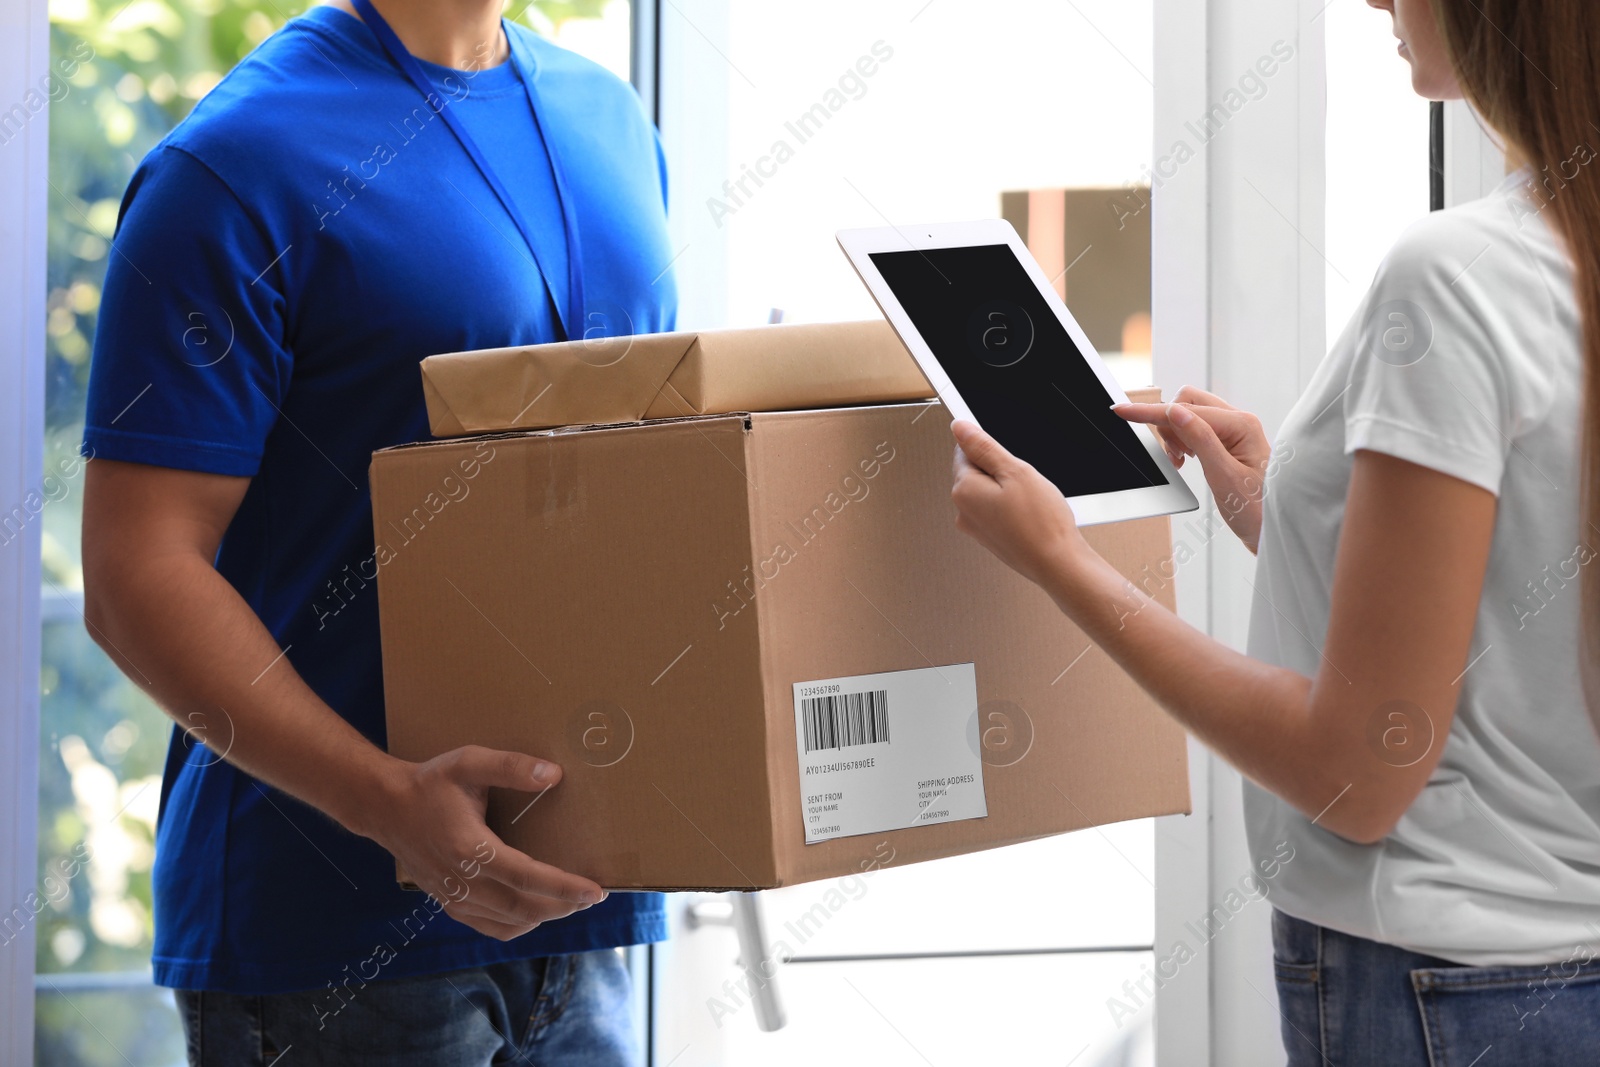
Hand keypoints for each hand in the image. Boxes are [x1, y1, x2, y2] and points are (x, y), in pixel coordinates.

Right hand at [357, 745, 605, 940]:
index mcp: (468, 848)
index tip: (595, 891)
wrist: (384, 807)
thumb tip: (553, 775)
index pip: (526, 876)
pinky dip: (518, 925)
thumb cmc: (429, 783)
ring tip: (573, 903)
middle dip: (563, 905)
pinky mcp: (448, 903)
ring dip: (545, 916)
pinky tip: (535, 913)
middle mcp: (461, 881)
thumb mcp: (468, 763)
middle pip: (522, 906)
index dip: (563, 887)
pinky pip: (490, 926)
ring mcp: (453, 897)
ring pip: (508, 921)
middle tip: (594, 898)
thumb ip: (510, 766)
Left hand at [950, 420, 1088, 589]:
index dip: (992, 449)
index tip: (1010, 458)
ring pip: (989, 492)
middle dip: (1001, 470)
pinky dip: (1012, 508)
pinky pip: (997, 511)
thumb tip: (959, 427)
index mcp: (963, 490)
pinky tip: (1031, 515)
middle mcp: (962, 511)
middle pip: (977, 472)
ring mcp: (975, 528)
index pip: (964, 451)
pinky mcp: (990, 539)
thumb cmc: (1041, 522)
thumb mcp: (1014, 471)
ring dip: (1008, 489)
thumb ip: (983, 447)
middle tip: (1026, 481)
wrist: (1057, 564)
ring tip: (1031, 501)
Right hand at [1113, 385, 1271, 552]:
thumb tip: (1174, 412)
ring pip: (1190, 415)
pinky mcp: (1228, 444)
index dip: (1151, 412)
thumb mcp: (1224, 477)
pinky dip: (1183, 442)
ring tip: (1180, 462)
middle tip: (1170, 455)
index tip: (1122, 411)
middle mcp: (1238, 423)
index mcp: (1241, 426)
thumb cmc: (1258, 510)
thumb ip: (1200, 439)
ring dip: (1175, 434)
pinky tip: (1185, 460)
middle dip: (1168, 423)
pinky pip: (1197, 430)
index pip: (1186, 410)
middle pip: (1188, 403)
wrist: (1274, 532)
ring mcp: (1234, 432)